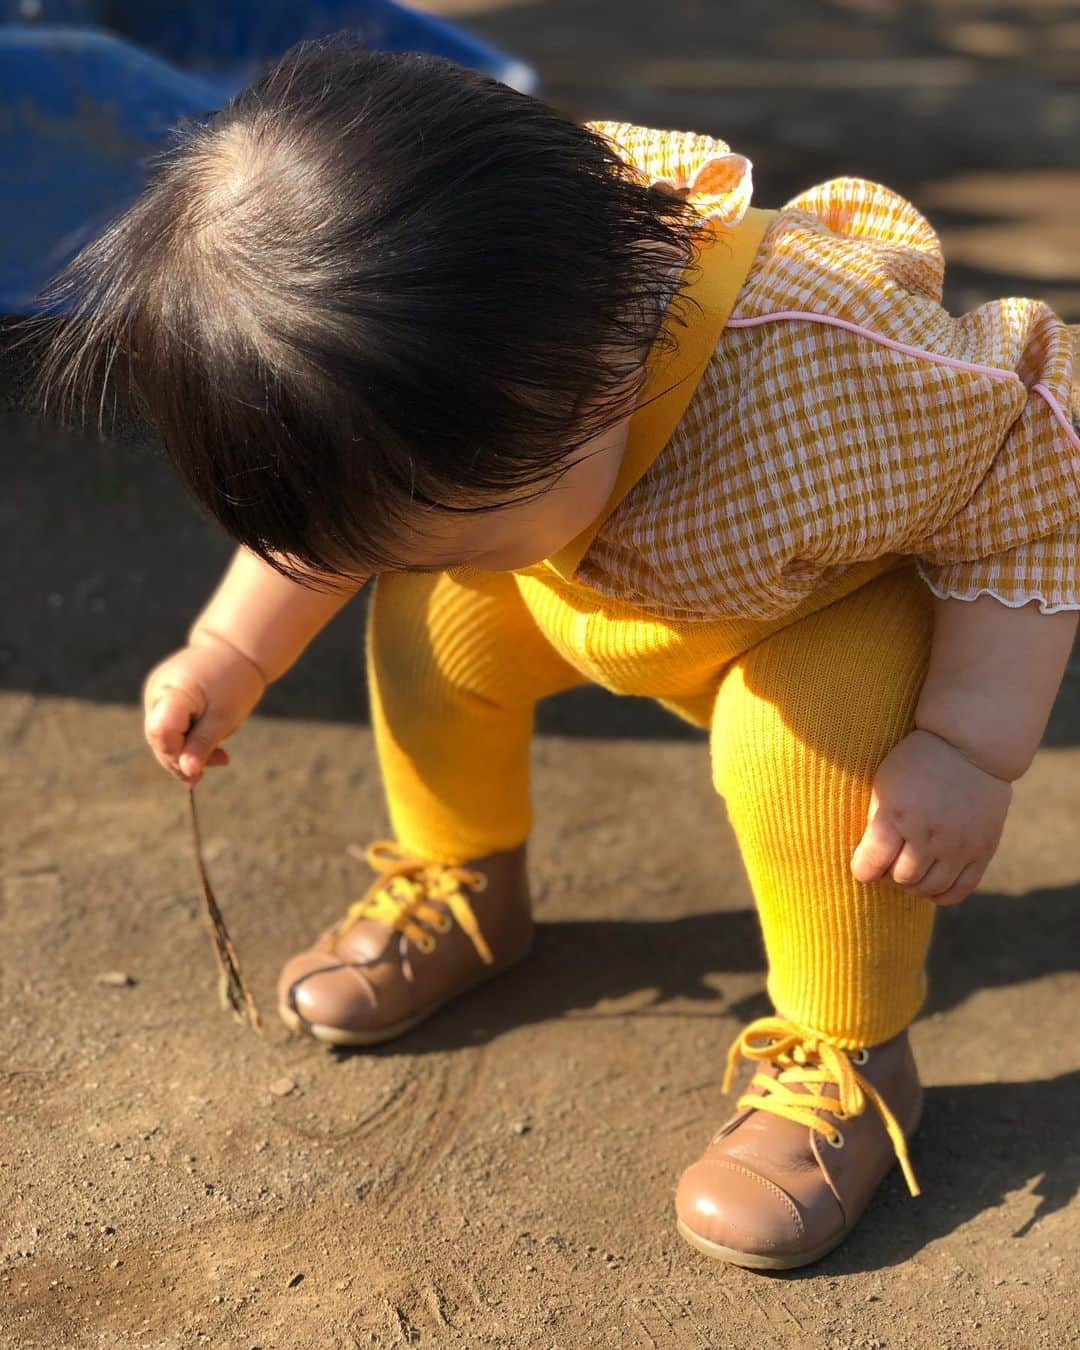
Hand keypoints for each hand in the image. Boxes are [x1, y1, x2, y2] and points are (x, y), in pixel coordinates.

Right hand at [143, 632, 266, 784]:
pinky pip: (169, 728)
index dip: (177, 755)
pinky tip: (213, 748)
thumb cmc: (234, 680)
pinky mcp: (163, 699)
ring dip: (188, 753)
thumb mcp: (224, 716)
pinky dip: (188, 740)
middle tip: (215, 767)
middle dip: (183, 760)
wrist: (235, 649)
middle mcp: (157, 693)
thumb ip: (202, 744)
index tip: (201, 769)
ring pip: (164, 737)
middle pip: (159, 739)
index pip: (161, 733)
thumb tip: (188, 773)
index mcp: (172, 691)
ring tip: (221, 758)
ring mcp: (157, 695)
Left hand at [850, 728, 1011, 905]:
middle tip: (888, 863)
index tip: (862, 867)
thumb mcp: (884, 783)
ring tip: (909, 869)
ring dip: (913, 885)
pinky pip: (960, 890)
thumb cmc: (917, 762)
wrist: (969, 748)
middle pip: (902, 879)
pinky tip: (932, 882)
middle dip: (888, 876)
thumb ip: (875, 820)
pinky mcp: (983, 850)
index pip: (872, 864)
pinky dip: (941, 894)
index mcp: (898, 815)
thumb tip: (865, 856)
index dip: (862, 871)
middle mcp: (929, 835)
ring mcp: (959, 845)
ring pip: (929, 888)